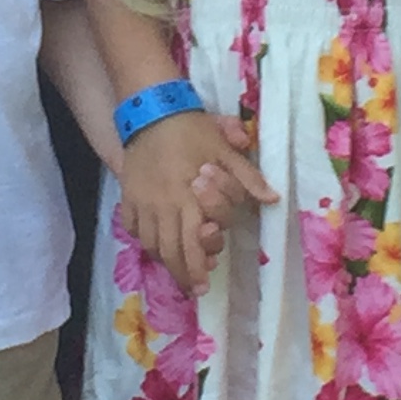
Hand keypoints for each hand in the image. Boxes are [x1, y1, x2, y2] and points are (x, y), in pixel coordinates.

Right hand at [120, 108, 275, 296]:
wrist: (152, 110)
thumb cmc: (192, 130)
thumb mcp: (224, 149)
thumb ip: (247, 178)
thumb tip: (272, 199)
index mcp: (188, 197)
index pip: (192, 244)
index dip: (198, 267)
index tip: (205, 284)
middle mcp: (163, 206)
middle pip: (169, 252)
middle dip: (182, 275)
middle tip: (193, 289)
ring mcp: (142, 202)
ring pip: (149, 244)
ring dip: (164, 260)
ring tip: (177, 269)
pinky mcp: (127, 196)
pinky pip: (131, 227)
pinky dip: (143, 239)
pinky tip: (154, 242)